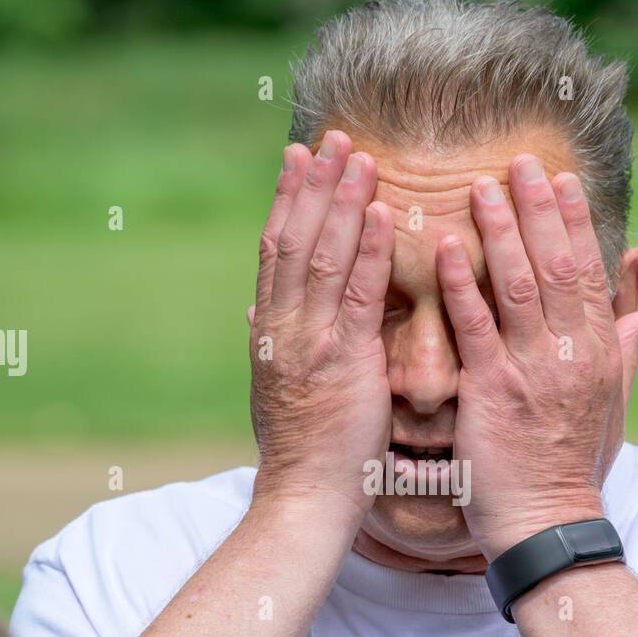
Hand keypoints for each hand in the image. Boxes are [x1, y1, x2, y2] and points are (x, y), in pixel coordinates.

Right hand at [248, 131, 394, 526]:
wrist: (303, 499)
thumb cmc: (303, 453)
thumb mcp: (277, 390)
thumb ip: (272, 344)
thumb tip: (255, 311)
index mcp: (269, 331)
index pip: (276, 250)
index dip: (286, 199)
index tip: (297, 157)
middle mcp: (283, 328)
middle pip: (295, 239)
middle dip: (314, 184)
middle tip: (333, 136)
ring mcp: (310, 343)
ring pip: (323, 256)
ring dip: (343, 201)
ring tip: (361, 155)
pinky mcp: (344, 363)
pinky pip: (359, 296)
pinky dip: (369, 250)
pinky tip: (382, 213)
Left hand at [435, 158, 637, 559]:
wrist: (545, 523)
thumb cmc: (571, 468)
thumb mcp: (610, 408)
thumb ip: (622, 354)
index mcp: (598, 353)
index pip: (588, 273)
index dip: (575, 223)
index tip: (562, 181)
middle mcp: (571, 353)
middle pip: (558, 265)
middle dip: (538, 209)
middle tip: (520, 162)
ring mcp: (532, 370)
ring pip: (519, 284)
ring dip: (500, 231)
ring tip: (480, 186)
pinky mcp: (493, 391)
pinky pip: (476, 327)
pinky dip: (462, 285)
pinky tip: (446, 248)